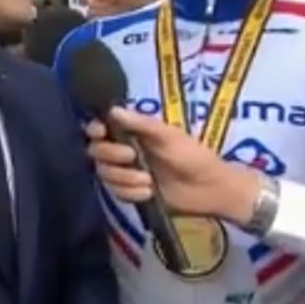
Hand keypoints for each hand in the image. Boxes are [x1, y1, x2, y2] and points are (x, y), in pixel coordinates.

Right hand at [85, 107, 259, 223]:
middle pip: (96, 152)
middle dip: (111, 155)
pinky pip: (116, 193)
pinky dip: (131, 193)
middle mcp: (123, 150)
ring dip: (124, 178)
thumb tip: (112, 110)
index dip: (95, 130)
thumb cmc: (192, 155)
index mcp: (131, 132)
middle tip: (131, 157)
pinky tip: (148, 193)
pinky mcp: (130, 193)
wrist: (209, 189)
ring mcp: (125, 173)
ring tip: (148, 181)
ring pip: (104, 174)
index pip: (100, 128)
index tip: (101, 133)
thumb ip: (141, 124)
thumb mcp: (168, 135)